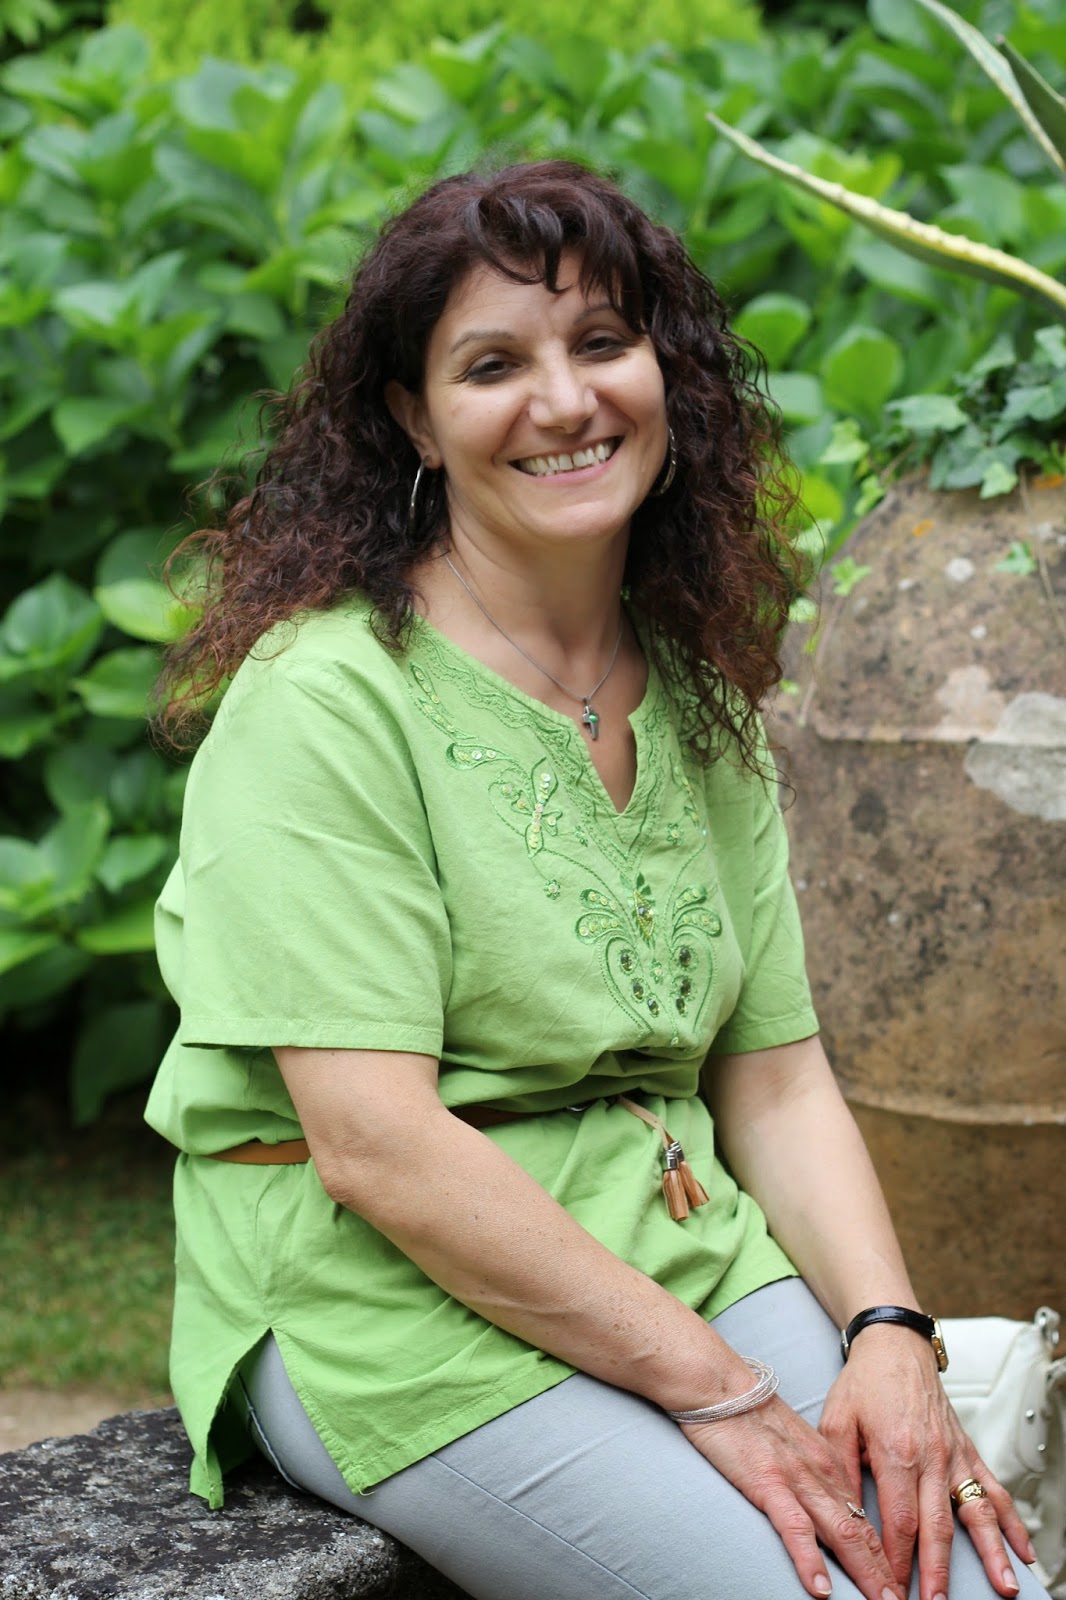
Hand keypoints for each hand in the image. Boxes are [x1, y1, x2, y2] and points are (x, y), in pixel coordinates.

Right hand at [679, 1395, 905, 1599]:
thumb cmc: (750, 1415)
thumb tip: (829, 1507)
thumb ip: (814, 1472)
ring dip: (866, 1573)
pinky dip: (810, 1560)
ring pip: (842, 1533)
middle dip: (886, 1573)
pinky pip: (794, 1527)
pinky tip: (821, 1589)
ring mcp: (797, 1479)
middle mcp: (821, 1474)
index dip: (885, 1555)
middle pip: (863, 1532)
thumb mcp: (794, 1443)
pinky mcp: (767, 1482)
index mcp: (829, 1464)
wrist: (719, 1386)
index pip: (865, 1519)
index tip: (898, 1584)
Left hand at [818, 1328, 1035, 1599]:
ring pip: (976, 1512)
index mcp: (895, 1451)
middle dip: (938, 1571)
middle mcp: (931, 1457)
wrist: (895, 1345)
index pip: (898, 1520)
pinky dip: (1011, 1522)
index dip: (896, 1560)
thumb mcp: (837, 1421)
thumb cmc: (864, 1382)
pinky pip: (995, 1490)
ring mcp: (955, 1455)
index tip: (892, 1590)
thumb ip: (841, 1470)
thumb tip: (843, 1516)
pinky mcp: (968, 1451)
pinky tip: (1023, 1550)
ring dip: (990, 1554)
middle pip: (938, 1526)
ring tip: (1002, 1588)